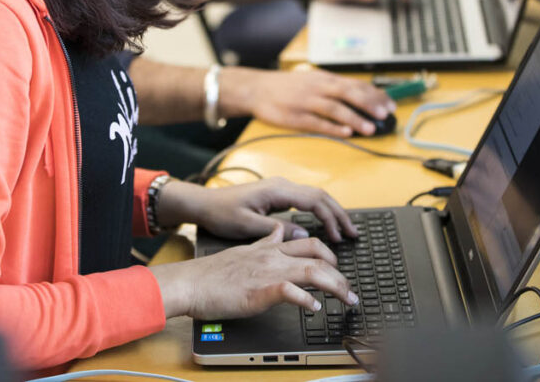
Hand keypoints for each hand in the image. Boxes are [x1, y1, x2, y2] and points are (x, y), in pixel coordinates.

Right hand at [149, 224, 358, 319]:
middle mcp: (272, 257)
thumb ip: (265, 242)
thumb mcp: (242, 250)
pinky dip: (307, 300)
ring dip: (335, 286)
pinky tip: (315, 307)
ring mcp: (267, 273)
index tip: (339, 267)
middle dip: (340, 272)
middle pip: (317, 255)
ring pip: (312, 271)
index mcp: (268, 248)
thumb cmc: (211, 274)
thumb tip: (280, 231)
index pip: (308, 242)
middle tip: (351, 290)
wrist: (189, 283)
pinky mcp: (259, 291)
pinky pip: (290, 292)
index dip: (329, 253)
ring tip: (347, 299)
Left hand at [157, 177, 359, 242]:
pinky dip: (320, 211)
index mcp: (276, 190)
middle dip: (339, 214)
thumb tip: (303, 235)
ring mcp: (280, 189)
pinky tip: (325, 224)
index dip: (331, 218)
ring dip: (331, 212)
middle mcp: (282, 185)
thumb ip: (275, 230)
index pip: (314, 200)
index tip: (340, 237)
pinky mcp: (277, 195)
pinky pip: (306, 200)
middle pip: (320, 195)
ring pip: (315, 196)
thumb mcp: (246, 226)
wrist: (204, 203)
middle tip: (353, 234)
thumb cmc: (221, 214)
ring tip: (345, 230)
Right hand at [221, 66, 396, 136]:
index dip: (374, 94)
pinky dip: (332, 127)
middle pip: (348, 93)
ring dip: (354, 118)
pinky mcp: (295, 117)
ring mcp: (306, 102)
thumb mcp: (313, 80)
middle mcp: (317, 88)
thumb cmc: (288, 87)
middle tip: (385, 115)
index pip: (355, 84)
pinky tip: (345, 132)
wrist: (257, 89)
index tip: (390, 105)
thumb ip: (335, 88)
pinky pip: (316, 123)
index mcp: (324, 79)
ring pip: (334, 109)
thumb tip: (362, 97)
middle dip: (369, 104)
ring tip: (369, 129)